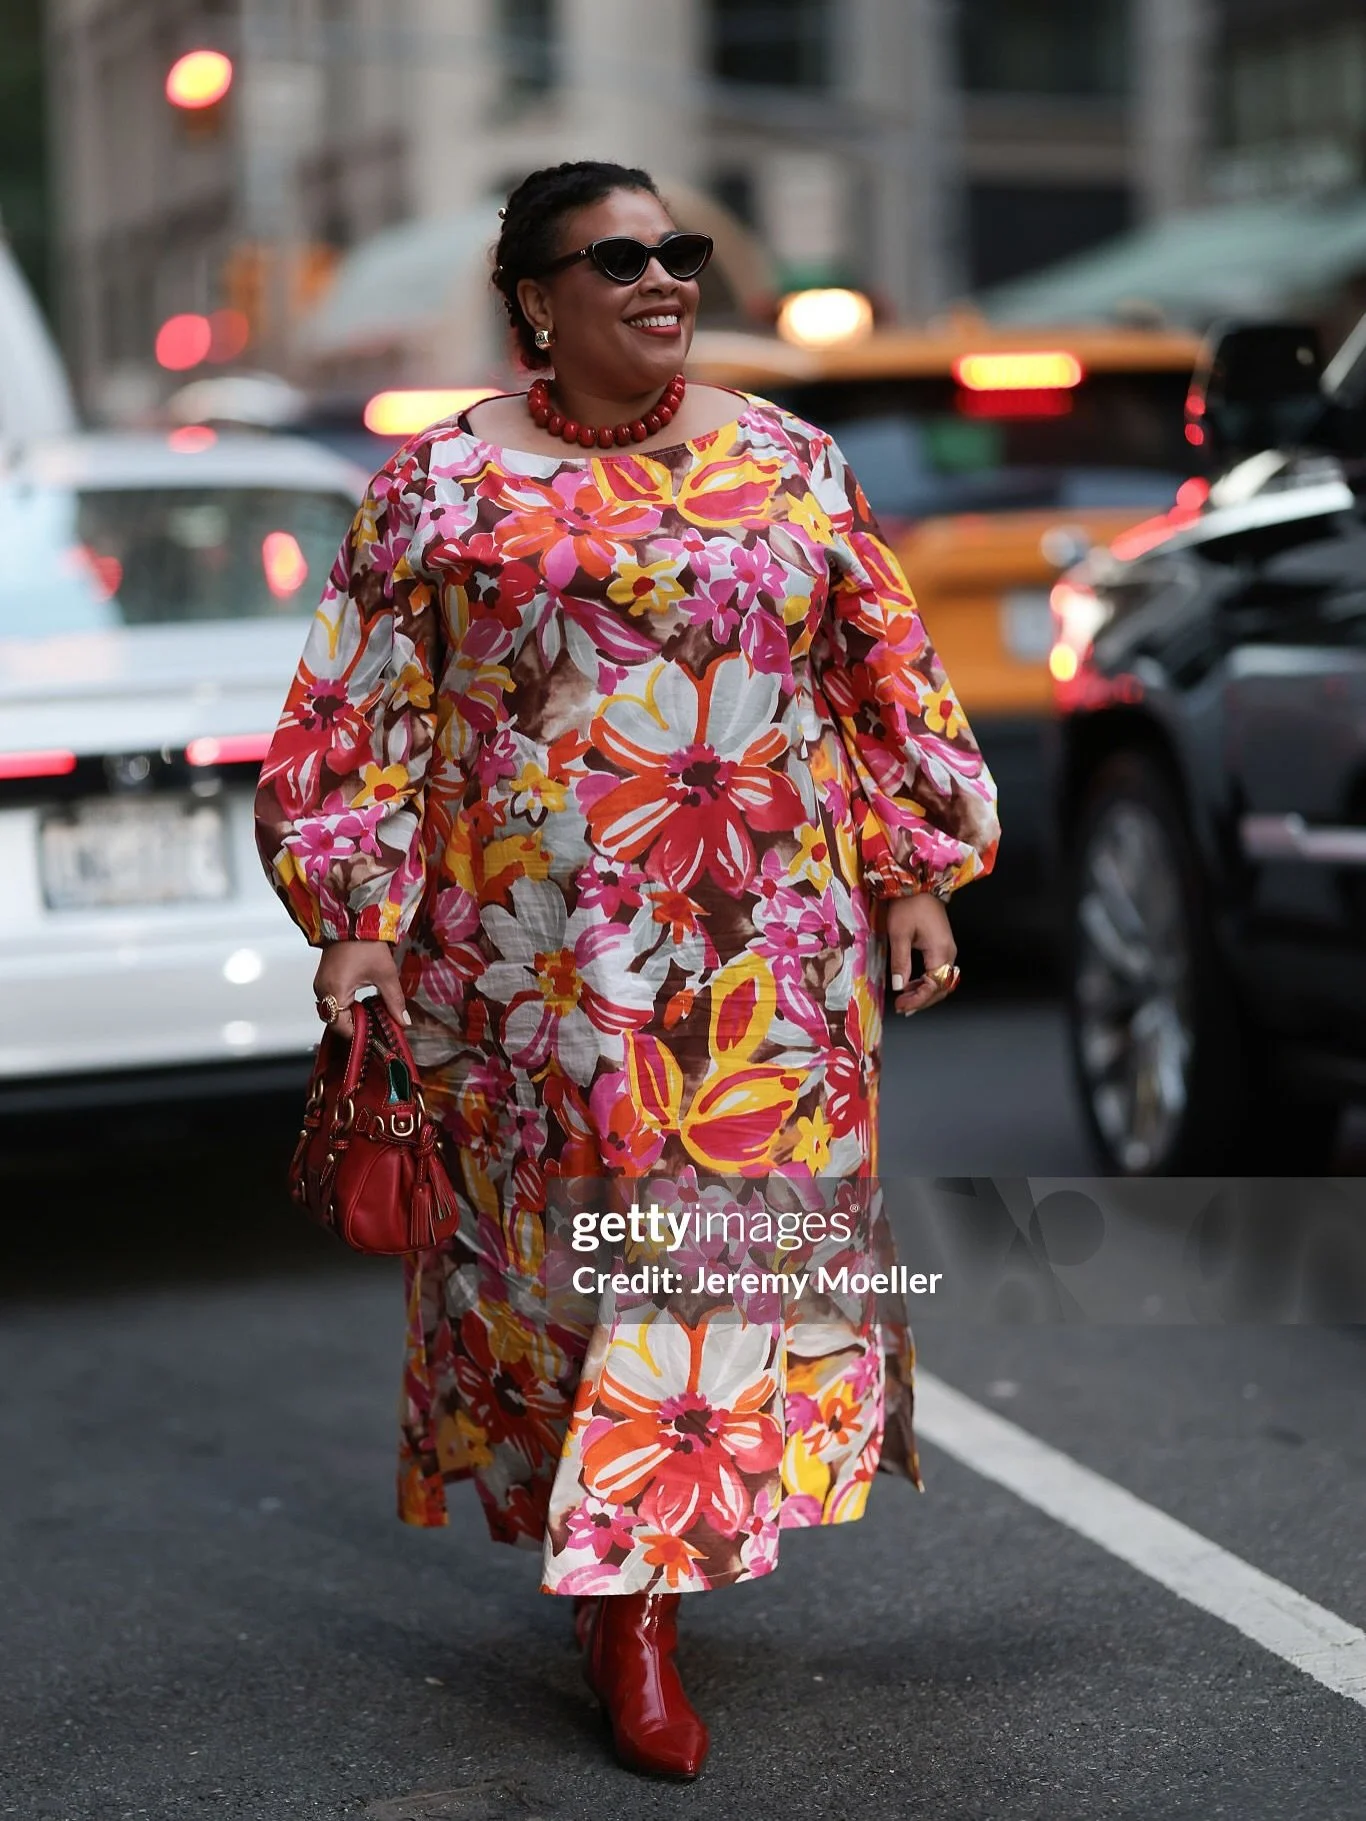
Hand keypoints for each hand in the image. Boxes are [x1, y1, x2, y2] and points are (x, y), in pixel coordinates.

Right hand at [313, 939, 408, 1039]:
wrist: (353, 921)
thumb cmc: (366, 944)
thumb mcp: (386, 974)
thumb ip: (394, 1001)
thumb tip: (403, 1021)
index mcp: (335, 991)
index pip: (341, 1027)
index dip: (358, 1033)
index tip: (375, 1033)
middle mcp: (322, 991)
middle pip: (335, 1022)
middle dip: (355, 1026)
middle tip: (375, 1024)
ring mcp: (320, 985)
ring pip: (333, 1013)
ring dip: (350, 1016)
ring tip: (370, 1013)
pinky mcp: (323, 980)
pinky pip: (331, 1002)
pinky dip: (344, 1007)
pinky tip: (360, 1003)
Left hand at [886, 892, 958, 1016]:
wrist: (918, 884)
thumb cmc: (908, 905)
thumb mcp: (899, 934)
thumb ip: (900, 962)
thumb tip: (899, 987)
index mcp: (940, 951)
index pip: (934, 985)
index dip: (919, 999)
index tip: (901, 1004)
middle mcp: (949, 953)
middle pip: (942, 987)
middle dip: (923, 1000)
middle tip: (902, 1007)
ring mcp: (948, 950)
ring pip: (941, 981)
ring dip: (925, 993)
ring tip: (905, 1000)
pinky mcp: (942, 946)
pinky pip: (938, 971)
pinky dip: (926, 982)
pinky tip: (912, 985)